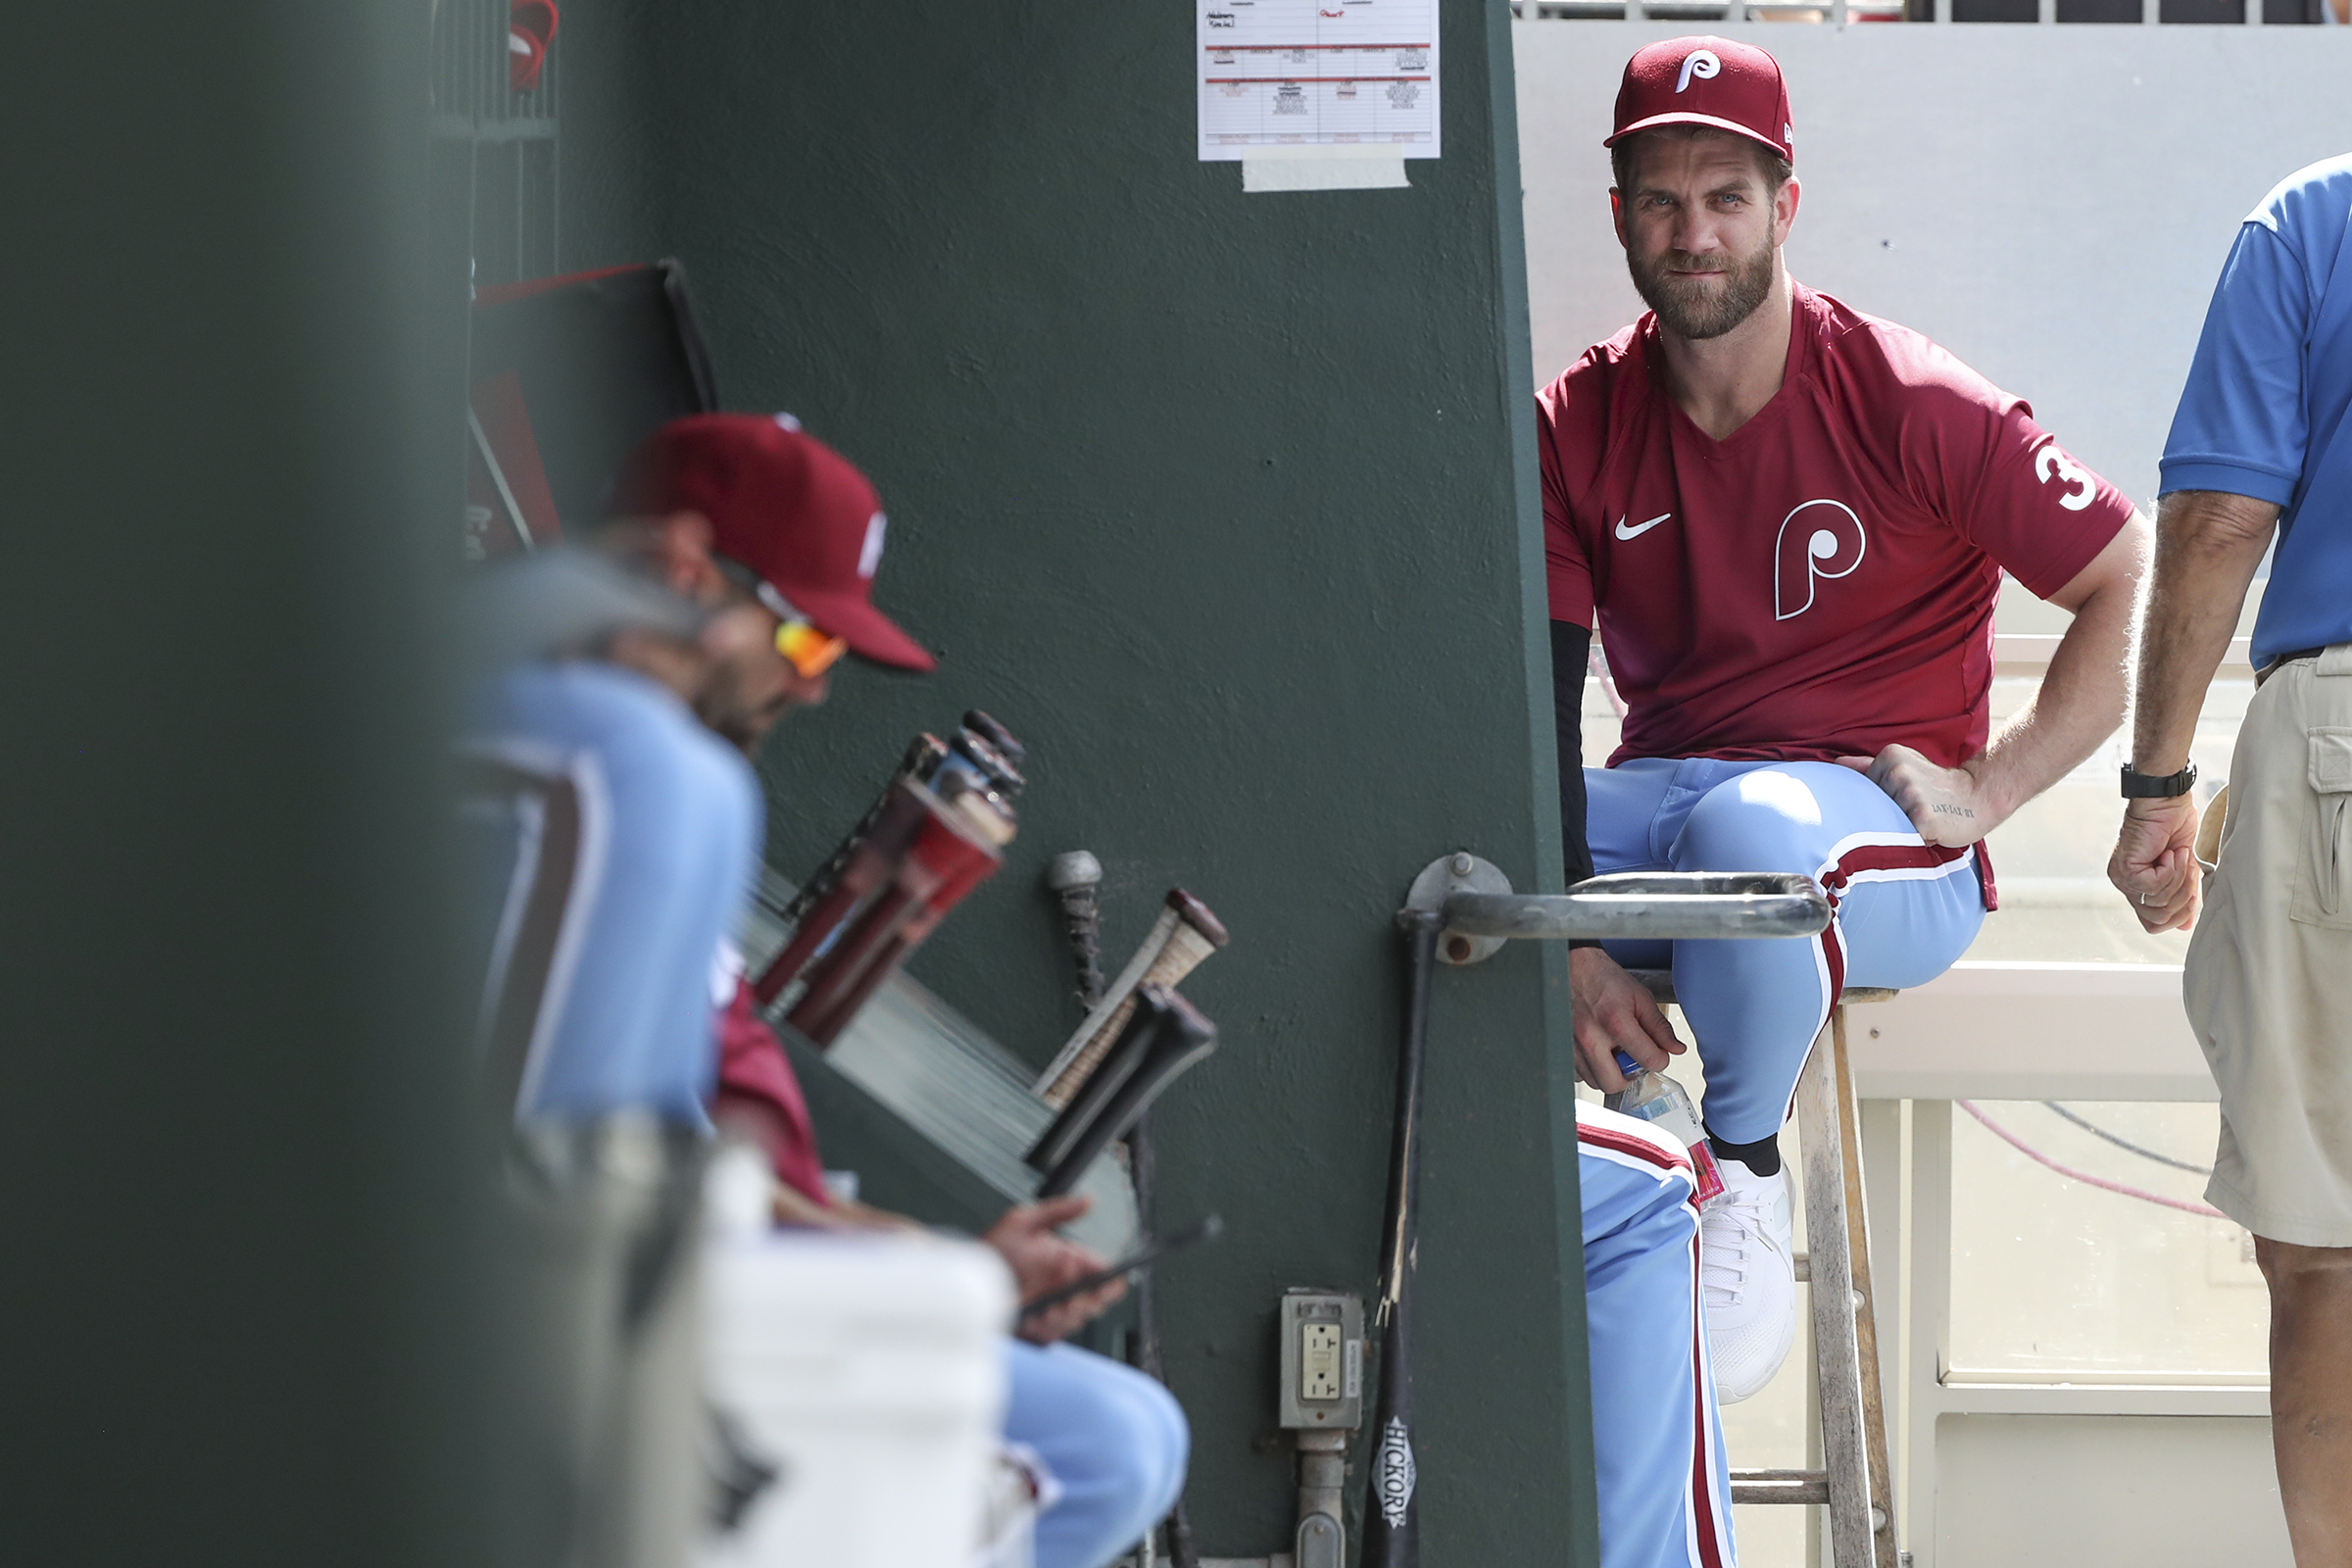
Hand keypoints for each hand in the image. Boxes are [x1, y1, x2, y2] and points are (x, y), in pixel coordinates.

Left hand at [984, 1195, 1127, 1344]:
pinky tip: (1040, 1314)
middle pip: (1095, 1300)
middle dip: (1090, 1300)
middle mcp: (1063, 1286)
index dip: (1108, 1280)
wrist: (965, 1278)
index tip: (1105, 1283)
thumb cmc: (991, 1249)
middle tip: (1074, 1295)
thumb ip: (1059, 1211)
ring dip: (1069, 1313)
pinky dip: (1051, 1326)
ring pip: (1078, 1318)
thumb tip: (1089, 1200)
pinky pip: (1055, 1333)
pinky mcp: (1038, 1328)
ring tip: (1053, 1306)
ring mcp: (1052, 1307)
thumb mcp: (1023, 1221)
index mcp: (1067, 1261)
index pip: (1100, 1272)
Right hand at [1569, 946, 1683, 1092]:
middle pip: (1614, 1083)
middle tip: (1633, 1060)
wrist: (1573, 966)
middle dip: (1629, 1076)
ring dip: (1609, 1073)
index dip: (1660, 1060)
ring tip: (1614, 1053)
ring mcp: (1572, 1044)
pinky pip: (1579, 1074)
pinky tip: (1598, 1052)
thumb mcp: (1640, 997)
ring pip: (1595, 1082)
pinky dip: (1591, 1069)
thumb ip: (1660, 1026)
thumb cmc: (1604, 978)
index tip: (1658, 1054)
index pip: (1647, 1061)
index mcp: (1615, 1022)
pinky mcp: (1562, 1046)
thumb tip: (1675, 1048)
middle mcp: (1590, 1037)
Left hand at [1836, 744, 1996, 846]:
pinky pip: (1904, 838)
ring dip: (1902, 829)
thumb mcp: (1905, 766)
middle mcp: (1898, 772)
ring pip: (1887, 824)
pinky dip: (1915, 839)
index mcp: (1890, 756)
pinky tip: (1931, 830)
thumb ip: (1870, 767)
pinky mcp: (1923, 818)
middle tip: (1916, 809)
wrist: (1979, 796)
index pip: (1864, 791)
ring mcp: (1910, 794)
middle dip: (1891, 815)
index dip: (1883, 802)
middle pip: (1873, 808)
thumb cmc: (1937, 786)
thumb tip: (1838, 763)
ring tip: (1923, 819)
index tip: (1905, 797)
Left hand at [2107, 794, 2200, 932]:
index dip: (2178, 916)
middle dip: (2183, 899)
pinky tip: (2170, 853)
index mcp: (2138, 886)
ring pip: (2158, 904)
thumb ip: (2183, 895)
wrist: (2166, 800)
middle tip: (2188, 870)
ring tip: (2179, 856)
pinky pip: (2155, 887)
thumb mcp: (2184, 867)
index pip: (2152, 923)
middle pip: (2156, 919)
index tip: (2193, 894)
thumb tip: (2186, 925)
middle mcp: (2126, 884)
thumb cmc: (2174, 825)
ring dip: (2179, 881)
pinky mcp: (2126, 869)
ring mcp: (2123, 878)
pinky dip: (2171, 871)